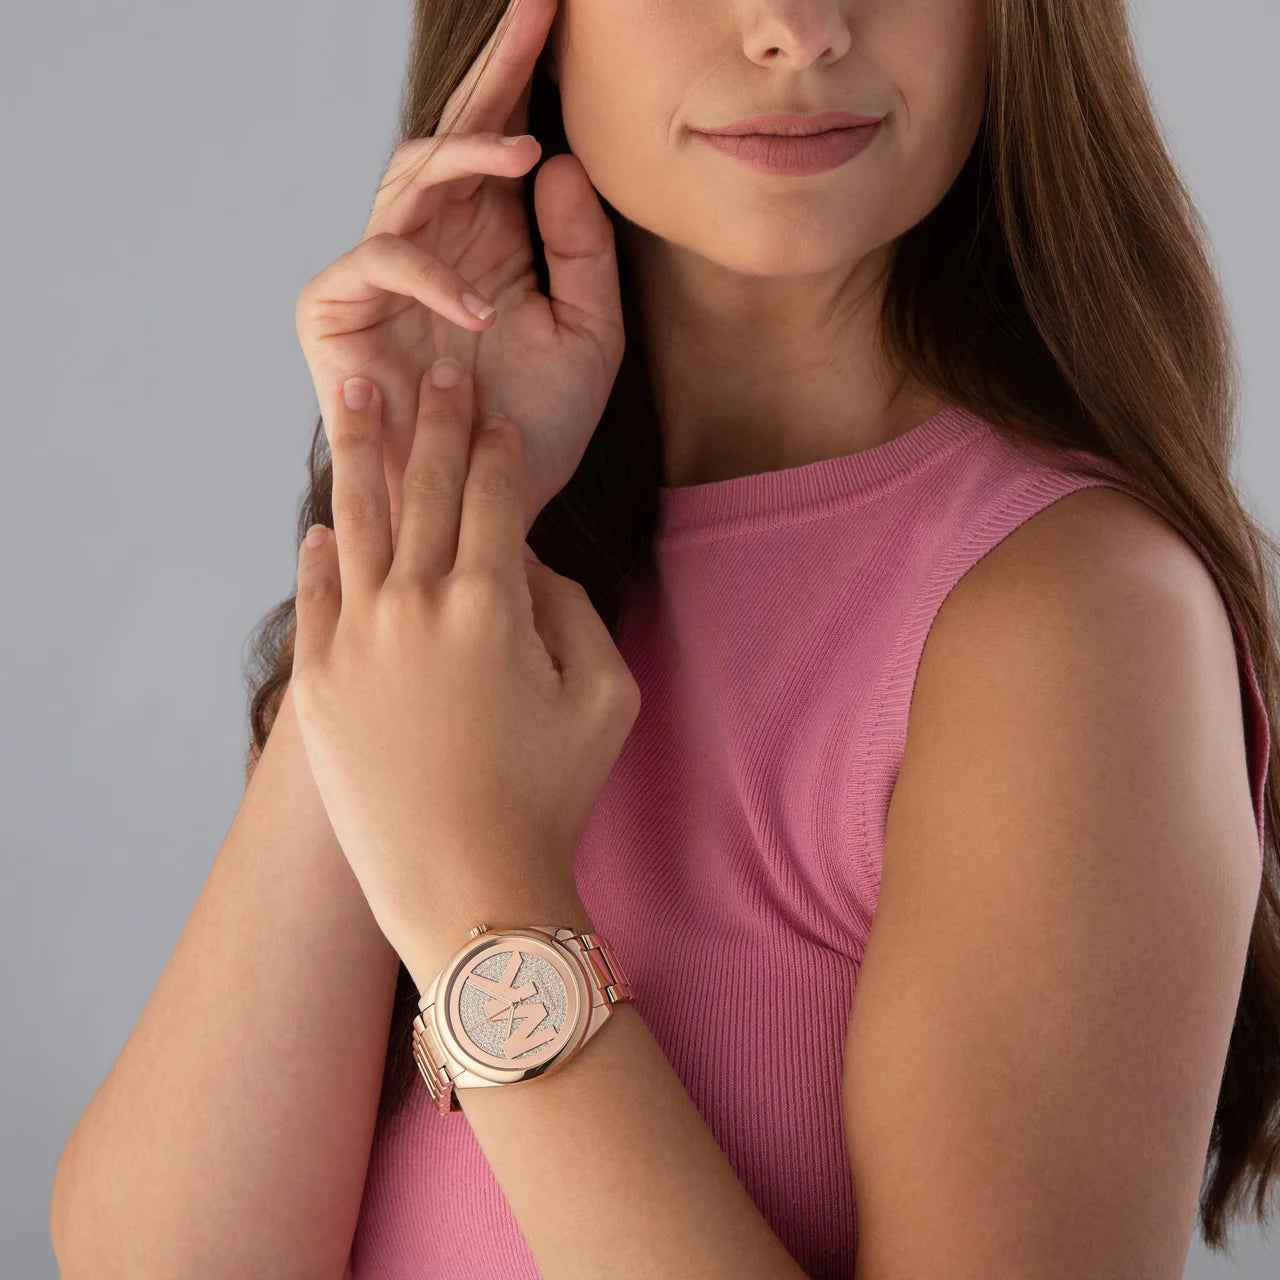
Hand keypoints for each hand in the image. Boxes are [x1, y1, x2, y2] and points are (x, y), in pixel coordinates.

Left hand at [287, 359, 640, 983]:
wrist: (465, 883)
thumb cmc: (550, 795)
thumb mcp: (606, 698)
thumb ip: (574, 612)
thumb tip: (527, 566)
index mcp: (492, 601)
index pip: (494, 496)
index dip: (499, 449)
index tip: (498, 419)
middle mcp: (416, 603)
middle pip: (425, 488)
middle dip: (436, 421)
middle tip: (438, 371)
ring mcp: (357, 639)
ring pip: (359, 522)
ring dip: (361, 450)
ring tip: (357, 392)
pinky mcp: (320, 681)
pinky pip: (317, 595)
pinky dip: (321, 552)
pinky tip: (323, 526)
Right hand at [294, 0, 623, 537]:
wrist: (490, 508)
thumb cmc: (537, 429)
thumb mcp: (590, 338)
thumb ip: (582, 253)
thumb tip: (557, 161)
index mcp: (491, 240)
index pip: (504, 141)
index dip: (523, 74)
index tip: (559, 8)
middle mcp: (435, 243)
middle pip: (451, 134)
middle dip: (493, 74)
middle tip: (536, 11)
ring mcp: (382, 274)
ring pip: (407, 179)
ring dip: (464, 157)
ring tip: (524, 155)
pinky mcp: (337, 312)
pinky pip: (374, 262)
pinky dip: (426, 276)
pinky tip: (480, 308)